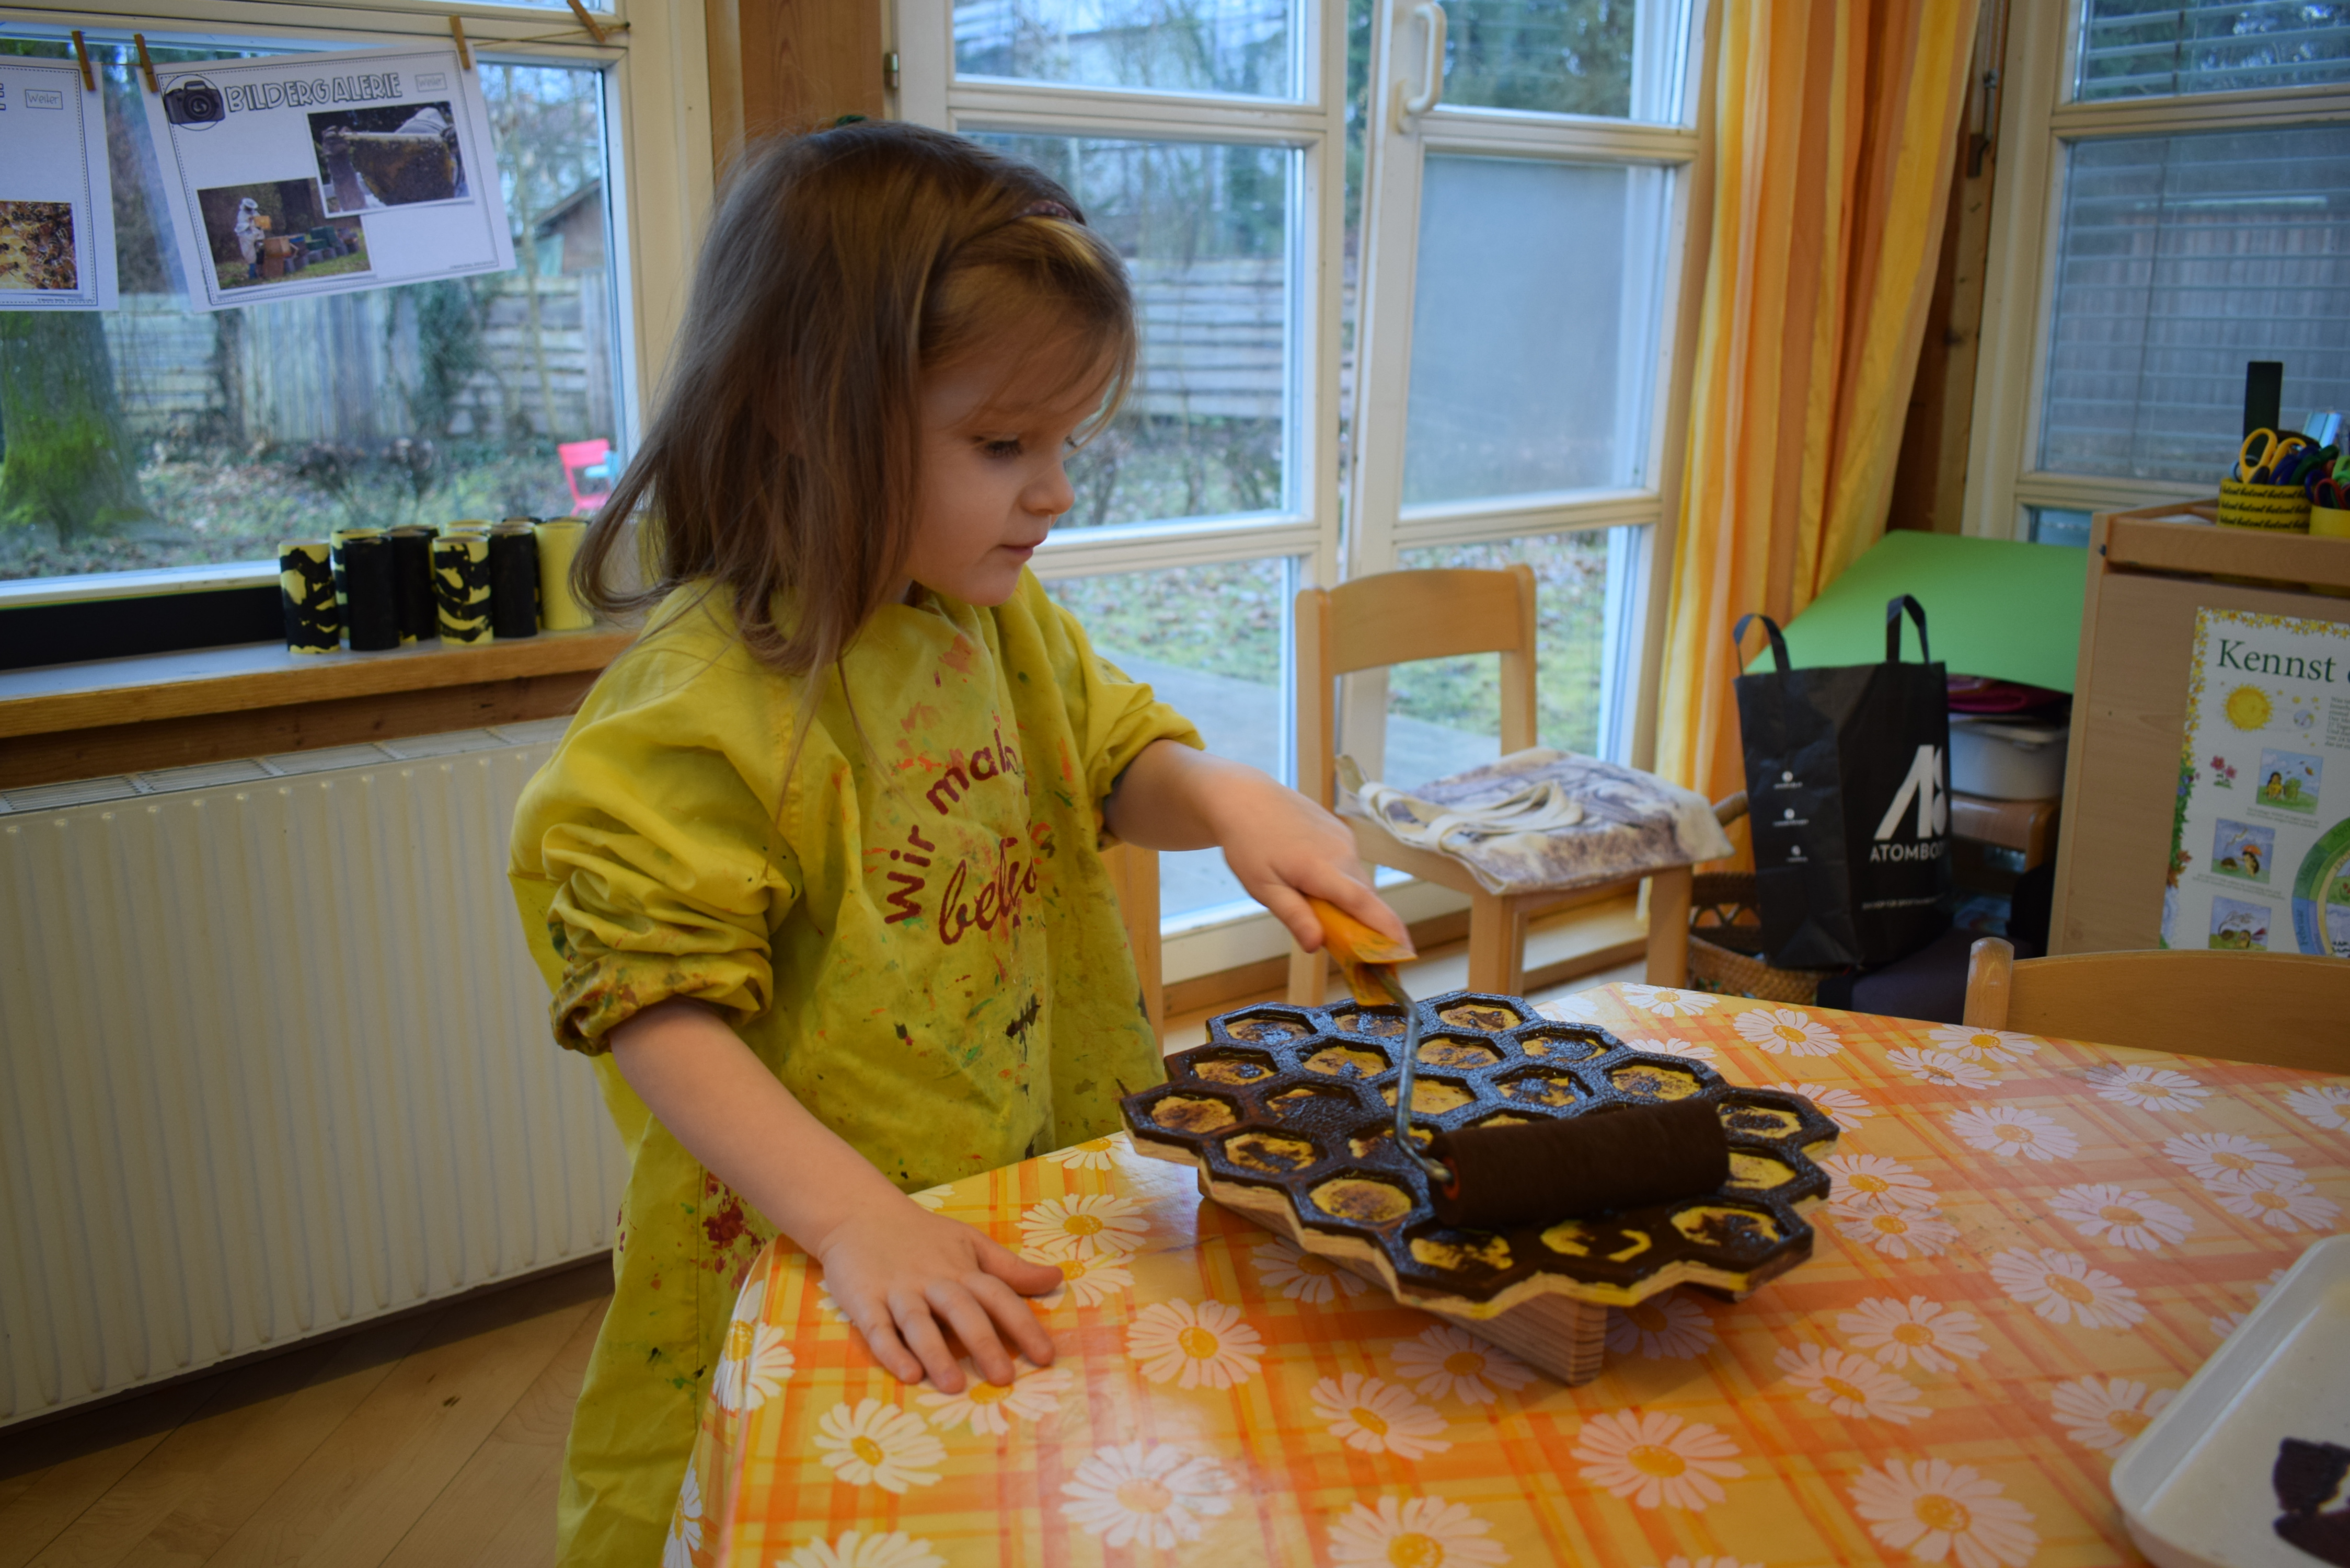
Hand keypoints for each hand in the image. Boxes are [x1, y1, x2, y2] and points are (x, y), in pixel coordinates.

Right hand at [809, 1193, 1060, 1390]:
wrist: (858, 1212)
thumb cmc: (922, 1235)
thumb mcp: (970, 1242)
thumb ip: (1010, 1268)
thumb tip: (1057, 1278)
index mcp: (962, 1269)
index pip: (998, 1296)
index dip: (1024, 1325)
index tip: (1046, 1356)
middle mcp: (933, 1279)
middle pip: (962, 1310)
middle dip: (984, 1343)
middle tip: (1004, 1378)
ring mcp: (897, 1290)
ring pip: (919, 1322)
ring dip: (936, 1353)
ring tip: (953, 1385)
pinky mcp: (864, 1300)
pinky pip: (877, 1328)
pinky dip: (891, 1350)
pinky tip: (908, 1373)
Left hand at [1204, 766, 1407, 954]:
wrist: (1246, 798)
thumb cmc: (1249, 844)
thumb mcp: (1263, 887)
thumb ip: (1293, 915)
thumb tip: (1316, 945)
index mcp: (1320, 867)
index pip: (1364, 903)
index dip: (1387, 929)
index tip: (1406, 951)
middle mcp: (1341, 851)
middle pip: (1365, 898)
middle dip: (1364, 924)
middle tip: (1345, 946)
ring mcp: (1344, 839)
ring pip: (1358, 882)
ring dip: (1348, 901)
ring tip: (1313, 902)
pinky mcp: (1342, 832)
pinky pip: (1350, 866)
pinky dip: (1341, 881)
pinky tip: (1312, 877)